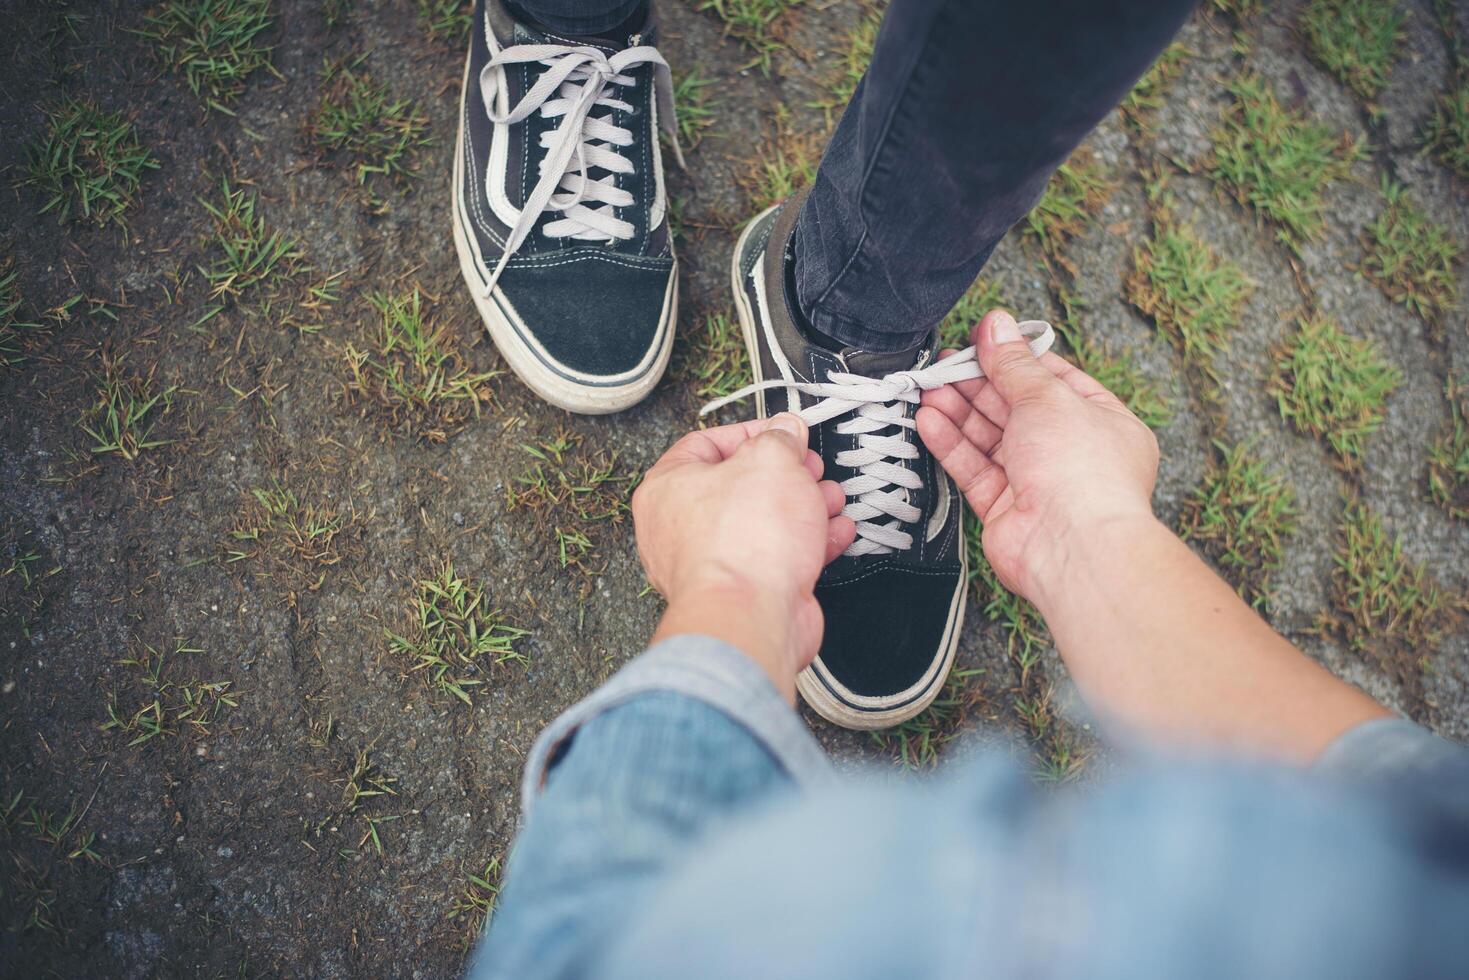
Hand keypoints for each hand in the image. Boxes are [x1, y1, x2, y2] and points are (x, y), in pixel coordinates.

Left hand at [633, 414, 855, 699]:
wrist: (752, 617)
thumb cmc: (745, 541)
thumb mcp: (771, 461)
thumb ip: (780, 439)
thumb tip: (786, 431)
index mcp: (667, 487)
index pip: (704, 444)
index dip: (749, 432)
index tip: (783, 432)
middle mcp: (679, 528)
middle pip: (738, 486)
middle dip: (785, 474)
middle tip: (811, 466)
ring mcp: (711, 565)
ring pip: (762, 524)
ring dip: (803, 508)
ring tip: (832, 497)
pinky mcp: (742, 593)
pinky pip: (775, 559)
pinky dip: (808, 544)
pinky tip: (836, 532)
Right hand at [916, 309, 1159, 603]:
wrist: (1072, 546)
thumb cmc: (1082, 472)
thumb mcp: (1047, 397)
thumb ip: (1013, 363)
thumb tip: (996, 324)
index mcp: (1102, 421)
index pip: (1053, 379)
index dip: (1014, 358)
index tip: (980, 340)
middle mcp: (1071, 452)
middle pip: (1016, 408)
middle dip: (978, 384)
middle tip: (943, 362)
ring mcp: (1038, 481)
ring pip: (991, 438)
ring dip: (959, 411)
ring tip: (928, 386)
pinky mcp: (1006, 508)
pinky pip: (975, 468)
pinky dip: (952, 444)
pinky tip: (929, 420)